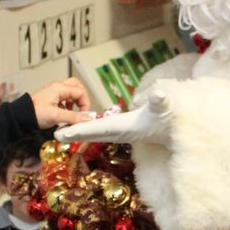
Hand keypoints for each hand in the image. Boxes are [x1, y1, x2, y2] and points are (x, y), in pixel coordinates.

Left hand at [29, 77, 91, 128]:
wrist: (21, 116)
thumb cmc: (35, 113)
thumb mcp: (56, 116)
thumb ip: (73, 117)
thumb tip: (87, 118)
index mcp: (59, 88)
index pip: (80, 92)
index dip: (85, 103)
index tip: (84, 115)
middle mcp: (57, 87)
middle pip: (76, 86)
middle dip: (82, 98)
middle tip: (82, 108)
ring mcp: (54, 92)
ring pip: (70, 92)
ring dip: (75, 101)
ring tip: (73, 112)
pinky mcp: (51, 98)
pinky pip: (64, 98)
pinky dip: (68, 104)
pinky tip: (65, 113)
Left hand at [56, 92, 170, 144]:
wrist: (174, 130)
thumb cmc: (170, 118)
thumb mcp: (165, 105)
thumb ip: (161, 100)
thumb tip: (158, 94)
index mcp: (124, 125)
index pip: (98, 127)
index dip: (79, 129)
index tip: (62, 133)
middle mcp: (119, 132)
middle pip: (92, 133)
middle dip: (74, 133)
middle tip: (56, 134)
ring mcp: (120, 133)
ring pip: (95, 133)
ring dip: (80, 131)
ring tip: (62, 129)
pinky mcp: (122, 132)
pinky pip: (101, 131)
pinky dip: (90, 129)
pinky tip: (82, 124)